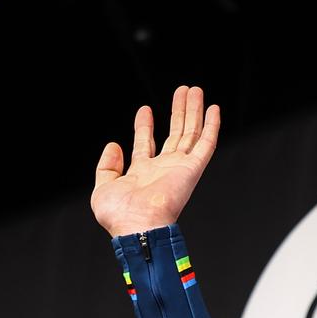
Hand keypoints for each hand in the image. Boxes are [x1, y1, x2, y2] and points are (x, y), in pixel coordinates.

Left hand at [91, 85, 219, 236]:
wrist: (138, 227)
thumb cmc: (120, 217)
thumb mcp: (102, 188)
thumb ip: (106, 166)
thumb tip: (114, 145)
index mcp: (143, 174)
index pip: (146, 144)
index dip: (145, 126)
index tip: (145, 110)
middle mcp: (164, 170)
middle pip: (174, 134)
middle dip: (178, 112)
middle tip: (182, 92)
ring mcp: (179, 168)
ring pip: (191, 134)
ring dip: (193, 111)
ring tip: (195, 90)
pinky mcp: (192, 170)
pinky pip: (206, 144)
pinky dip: (211, 126)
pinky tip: (213, 109)